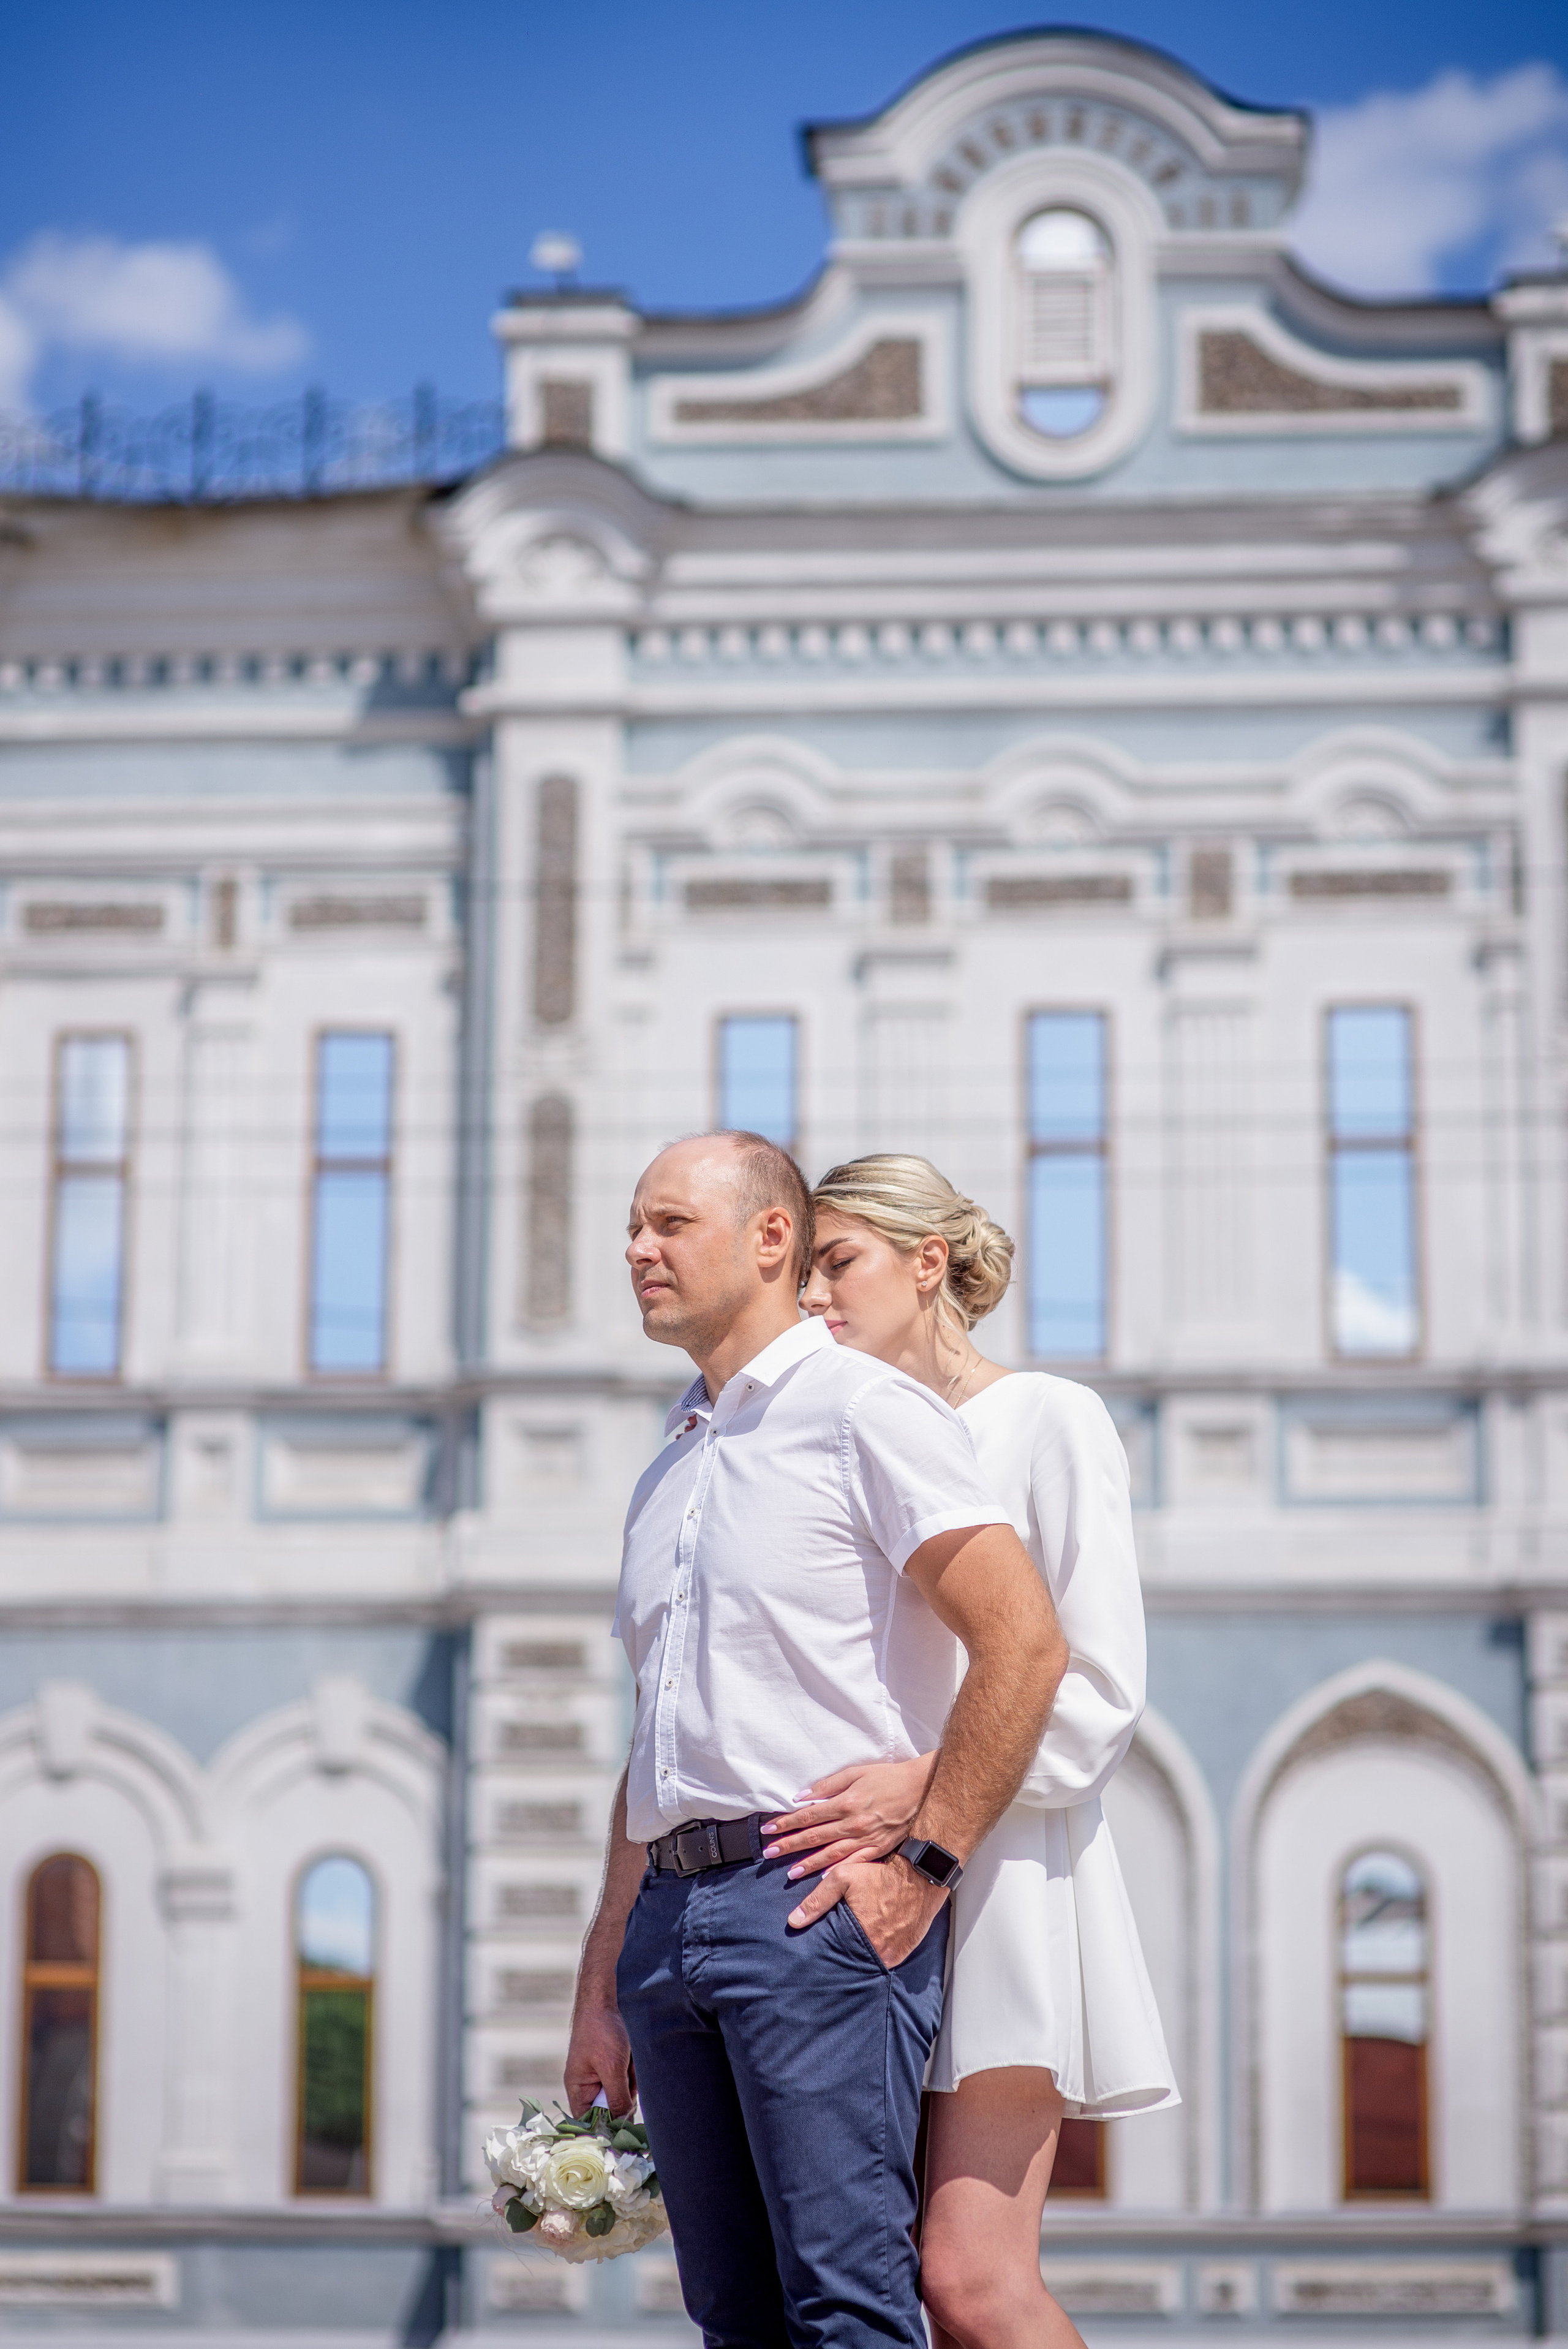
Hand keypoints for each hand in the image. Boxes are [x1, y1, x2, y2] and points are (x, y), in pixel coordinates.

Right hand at [564, 1987, 635, 2118]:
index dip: (604, 2129)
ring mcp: (603, 2075)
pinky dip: (634, 2069)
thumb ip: (617, 2098)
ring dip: (632, 2080)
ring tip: (629, 2060)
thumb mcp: (611, 2068)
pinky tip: (633, 2056)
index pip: (588, 2122)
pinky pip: (629, 2078)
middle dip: (624, 2095)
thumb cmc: (601, 2031)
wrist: (607, 1997)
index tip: (622, 2131)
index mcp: (578, 2089)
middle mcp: (589, 2086)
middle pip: (611, 2108)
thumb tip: (623, 2123)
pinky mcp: (616, 2065)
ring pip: (624, 2093)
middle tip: (626, 2076)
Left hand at [761, 1754, 936, 1876]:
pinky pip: (854, 1863)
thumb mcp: (856, 1773)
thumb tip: (801, 1797)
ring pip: (831, 1854)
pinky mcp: (878, 1849)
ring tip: (790, 1872)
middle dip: (789, 1845)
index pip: (808, 1816)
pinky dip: (838, 1871)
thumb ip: (827, 1785)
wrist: (921, 1790)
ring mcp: (866, 1839)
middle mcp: (853, 1823)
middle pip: (814, 1837)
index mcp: (846, 1803)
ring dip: (808, 1863)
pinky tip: (823, 1879)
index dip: (786, 1823)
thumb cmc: (887, 1778)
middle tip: (768, 1853)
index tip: (769, 1830)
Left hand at [787, 1855, 947, 1967]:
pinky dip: (876, 1952)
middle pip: (851, 1961)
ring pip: (868, 1961)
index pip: (835, 1954)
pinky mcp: (903, 1954)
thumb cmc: (881, 1876)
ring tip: (851, 1945)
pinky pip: (884, 1959)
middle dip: (842, 1954)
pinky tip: (870, 1941)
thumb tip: (793, 1921)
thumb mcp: (843, 1879)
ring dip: (859, 1955)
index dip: (826, 1950)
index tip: (819, 1950)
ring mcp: (893, 1956)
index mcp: (860, 1938)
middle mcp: (877, 1952)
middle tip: (835, 1947)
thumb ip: (817, 1900)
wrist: (920, 1877)